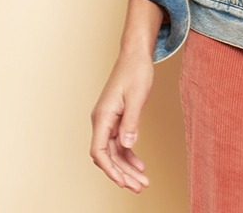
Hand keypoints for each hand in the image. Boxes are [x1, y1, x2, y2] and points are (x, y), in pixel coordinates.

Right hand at [90, 48, 153, 191]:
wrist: (135, 55)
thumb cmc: (135, 71)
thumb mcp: (137, 95)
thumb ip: (132, 121)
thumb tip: (128, 145)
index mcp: (103, 116)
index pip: (99, 151)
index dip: (109, 169)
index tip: (123, 182)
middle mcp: (102, 121)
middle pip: (108, 156)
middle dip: (122, 174)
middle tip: (140, 187)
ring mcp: (109, 121)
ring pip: (115, 152)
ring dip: (127, 168)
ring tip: (143, 182)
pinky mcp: (117, 119)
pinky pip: (120, 144)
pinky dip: (129, 155)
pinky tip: (140, 166)